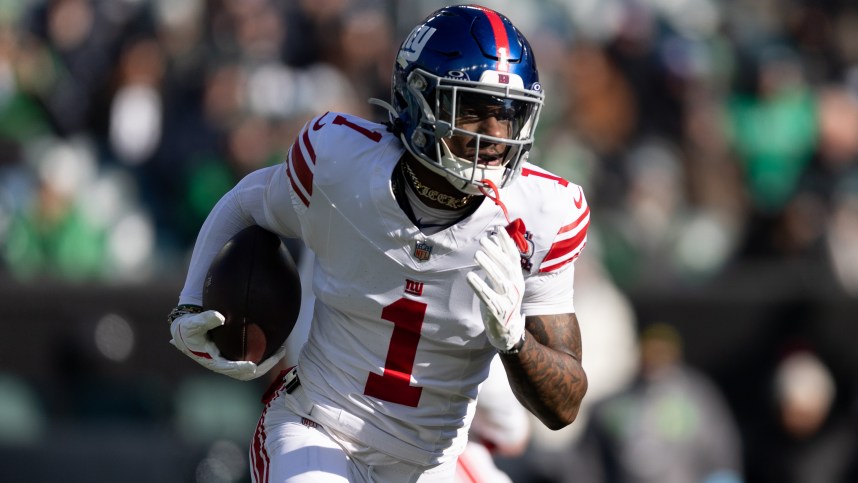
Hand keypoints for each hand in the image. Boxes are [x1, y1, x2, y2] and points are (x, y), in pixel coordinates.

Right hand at [168, 307, 284, 380]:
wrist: (186, 331)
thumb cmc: (189, 328)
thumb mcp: (193, 324)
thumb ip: (205, 320)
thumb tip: (220, 317)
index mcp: (213, 361)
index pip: (229, 368)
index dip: (241, 368)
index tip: (253, 366)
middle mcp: (224, 364)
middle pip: (247, 373)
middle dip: (264, 366)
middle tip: (280, 354)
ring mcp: (231, 362)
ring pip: (252, 367)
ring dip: (267, 361)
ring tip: (282, 350)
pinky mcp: (235, 356)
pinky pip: (252, 358)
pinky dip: (263, 354)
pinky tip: (274, 343)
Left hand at [466, 228, 525, 351]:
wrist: (508, 331)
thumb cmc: (503, 302)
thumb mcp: (504, 282)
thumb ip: (499, 264)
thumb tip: (493, 241)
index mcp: (517, 278)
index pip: (514, 257)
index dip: (506, 243)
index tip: (497, 229)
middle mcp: (515, 287)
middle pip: (507, 266)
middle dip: (495, 252)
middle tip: (483, 240)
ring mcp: (508, 299)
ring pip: (499, 280)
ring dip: (488, 266)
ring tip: (477, 254)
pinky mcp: (498, 310)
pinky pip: (487, 296)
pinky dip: (479, 285)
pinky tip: (469, 276)